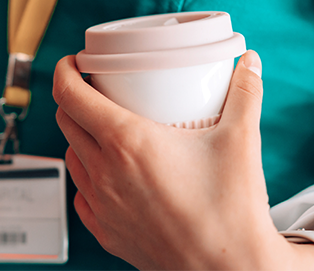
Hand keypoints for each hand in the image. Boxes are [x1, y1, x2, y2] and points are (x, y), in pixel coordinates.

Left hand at [53, 51, 313, 269]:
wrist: (228, 269)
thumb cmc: (231, 211)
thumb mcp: (240, 141)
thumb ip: (245, 95)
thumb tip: (249, 63)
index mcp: (127, 143)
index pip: (71, 97)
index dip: (64, 73)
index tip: (73, 63)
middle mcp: (105, 173)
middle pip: (67, 123)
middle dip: (74, 100)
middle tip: (95, 91)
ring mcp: (102, 205)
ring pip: (72, 158)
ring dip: (80, 138)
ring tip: (104, 130)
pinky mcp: (106, 232)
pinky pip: (82, 195)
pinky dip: (88, 177)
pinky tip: (109, 175)